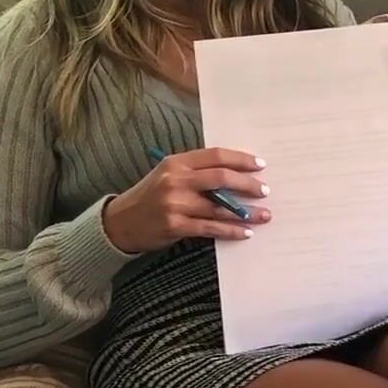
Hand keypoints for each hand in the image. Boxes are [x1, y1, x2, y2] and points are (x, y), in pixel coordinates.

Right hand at [104, 148, 269, 252]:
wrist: (121, 222)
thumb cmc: (151, 196)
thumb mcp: (168, 175)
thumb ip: (196, 172)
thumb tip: (235, 175)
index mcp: (177, 162)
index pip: (215, 156)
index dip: (241, 159)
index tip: (260, 165)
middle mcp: (176, 180)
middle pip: (221, 178)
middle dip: (248, 184)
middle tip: (265, 191)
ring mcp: (175, 203)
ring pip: (220, 207)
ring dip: (246, 212)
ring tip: (264, 215)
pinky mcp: (176, 226)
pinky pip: (211, 228)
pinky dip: (231, 231)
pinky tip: (246, 232)